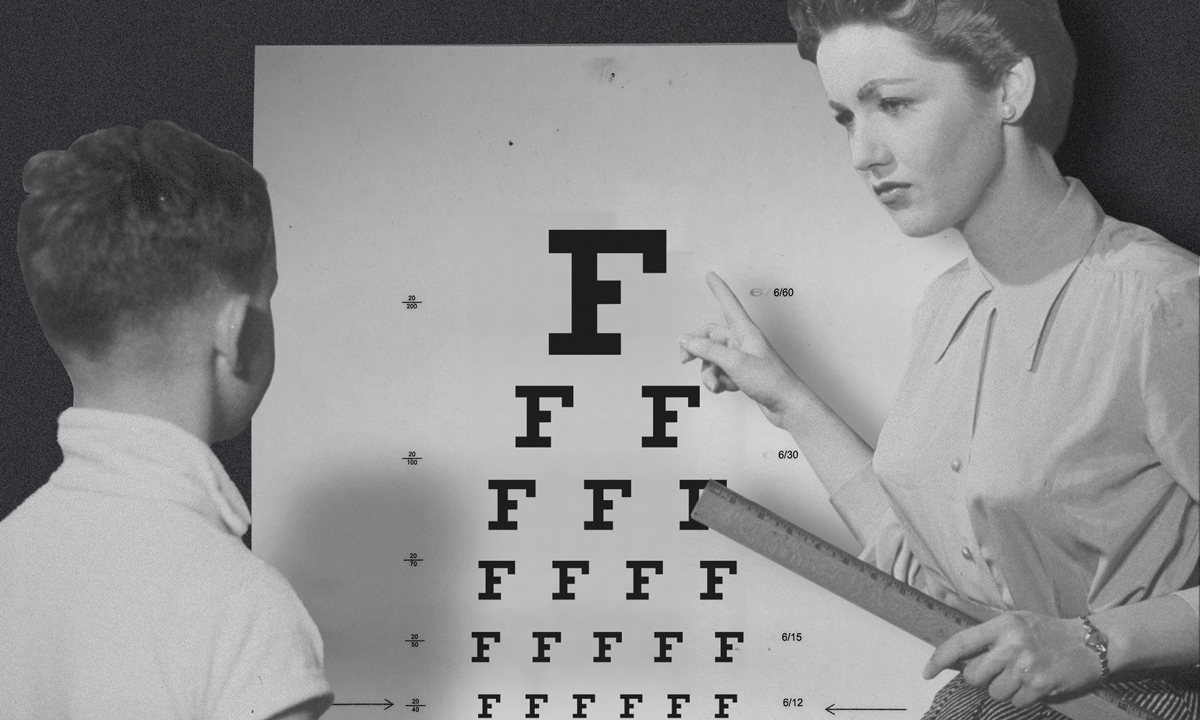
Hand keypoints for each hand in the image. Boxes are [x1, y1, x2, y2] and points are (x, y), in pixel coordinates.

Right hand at [678, 272, 803, 427]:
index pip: (729, 303)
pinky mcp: (743, 374)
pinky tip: (726, 389)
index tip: (710, 275)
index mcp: (746, 332)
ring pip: (713, 359)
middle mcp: (744, 342)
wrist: (787, 406)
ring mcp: (743, 359)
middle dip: (698, 350)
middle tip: (685, 360)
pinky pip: (721, 372)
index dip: (718, 289)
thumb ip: (707, 350)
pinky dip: (718, 381)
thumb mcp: (734, 363)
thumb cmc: (771, 381)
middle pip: (711, 337)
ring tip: (716, 385)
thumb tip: (686, 340)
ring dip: (709, 372)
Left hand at [924, 611, 1103, 707]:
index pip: (960, 643)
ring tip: (1020, 675)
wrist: (1091, 642)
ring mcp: (1026, 666)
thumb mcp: (1016, 622)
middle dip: (981, 678)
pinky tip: (1034, 683)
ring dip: (1003, 689)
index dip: (939, 659)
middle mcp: (1012, 644)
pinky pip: (1015, 702)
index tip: (926, 672)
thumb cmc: (1047, 632)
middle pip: (973, 676)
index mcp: (1002, 625)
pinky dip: (1021, 697)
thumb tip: (957, 655)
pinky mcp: (1040, 686)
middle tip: (998, 670)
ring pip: (994, 692)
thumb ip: (987, 636)